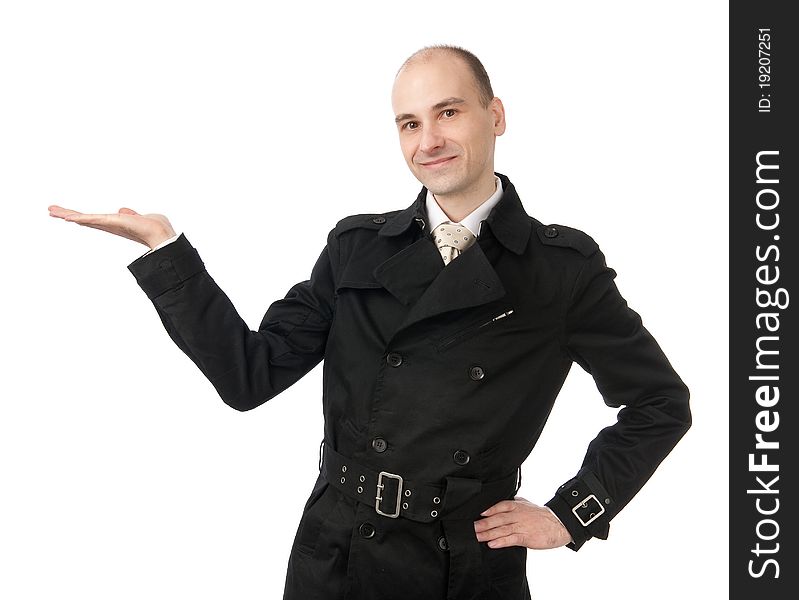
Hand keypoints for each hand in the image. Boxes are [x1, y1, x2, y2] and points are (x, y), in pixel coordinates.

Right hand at [48, 205, 176, 248]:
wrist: (160, 233)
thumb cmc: (154, 226)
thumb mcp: (139, 217)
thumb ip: (130, 214)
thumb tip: (123, 210)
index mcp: (114, 224)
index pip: (93, 219)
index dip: (80, 217)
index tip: (66, 214)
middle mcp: (109, 225)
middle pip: (85, 219)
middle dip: (67, 214)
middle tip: (51, 210)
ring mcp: (109, 225)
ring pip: (85, 219)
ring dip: (68, 214)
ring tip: (52, 211)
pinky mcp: (111, 222)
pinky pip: (92, 219)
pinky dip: (80, 218)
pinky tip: (67, 217)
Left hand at [474, 496, 571, 549]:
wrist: (559, 524)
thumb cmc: (542, 516)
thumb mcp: (528, 504)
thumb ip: (516, 502)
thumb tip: (506, 500)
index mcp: (517, 506)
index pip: (500, 506)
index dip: (489, 509)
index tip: (479, 513)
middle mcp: (517, 515)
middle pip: (497, 519)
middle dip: (483, 524)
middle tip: (471, 528)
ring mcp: (521, 526)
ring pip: (501, 530)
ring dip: (488, 534)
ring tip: (477, 537)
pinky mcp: (526, 537)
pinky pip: (511, 539)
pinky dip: (501, 542)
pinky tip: (492, 544)